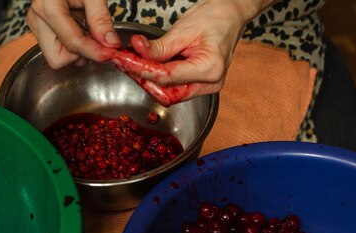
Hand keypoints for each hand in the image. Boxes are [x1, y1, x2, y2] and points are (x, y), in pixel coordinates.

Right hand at [25, 0, 120, 68]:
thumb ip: (100, 18)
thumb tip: (110, 43)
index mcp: (48, 6)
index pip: (72, 42)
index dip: (94, 52)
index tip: (110, 53)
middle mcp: (37, 19)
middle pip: (58, 58)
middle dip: (79, 54)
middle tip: (95, 39)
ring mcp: (36, 25)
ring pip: (56, 57)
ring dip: (76, 50)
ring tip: (85, 28)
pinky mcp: (39, 29)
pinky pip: (57, 49)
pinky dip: (71, 44)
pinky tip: (78, 28)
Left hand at [112, 0, 274, 104]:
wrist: (231, 15)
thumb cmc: (214, 18)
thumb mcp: (183, 29)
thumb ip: (158, 47)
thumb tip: (136, 50)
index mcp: (209, 68)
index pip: (167, 78)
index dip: (141, 70)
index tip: (124, 61)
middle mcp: (210, 84)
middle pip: (167, 93)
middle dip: (143, 79)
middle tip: (124, 63)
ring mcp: (206, 87)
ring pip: (169, 94)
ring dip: (149, 81)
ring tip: (132, 63)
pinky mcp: (200, 85)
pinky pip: (175, 89)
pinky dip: (159, 79)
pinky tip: (146, 67)